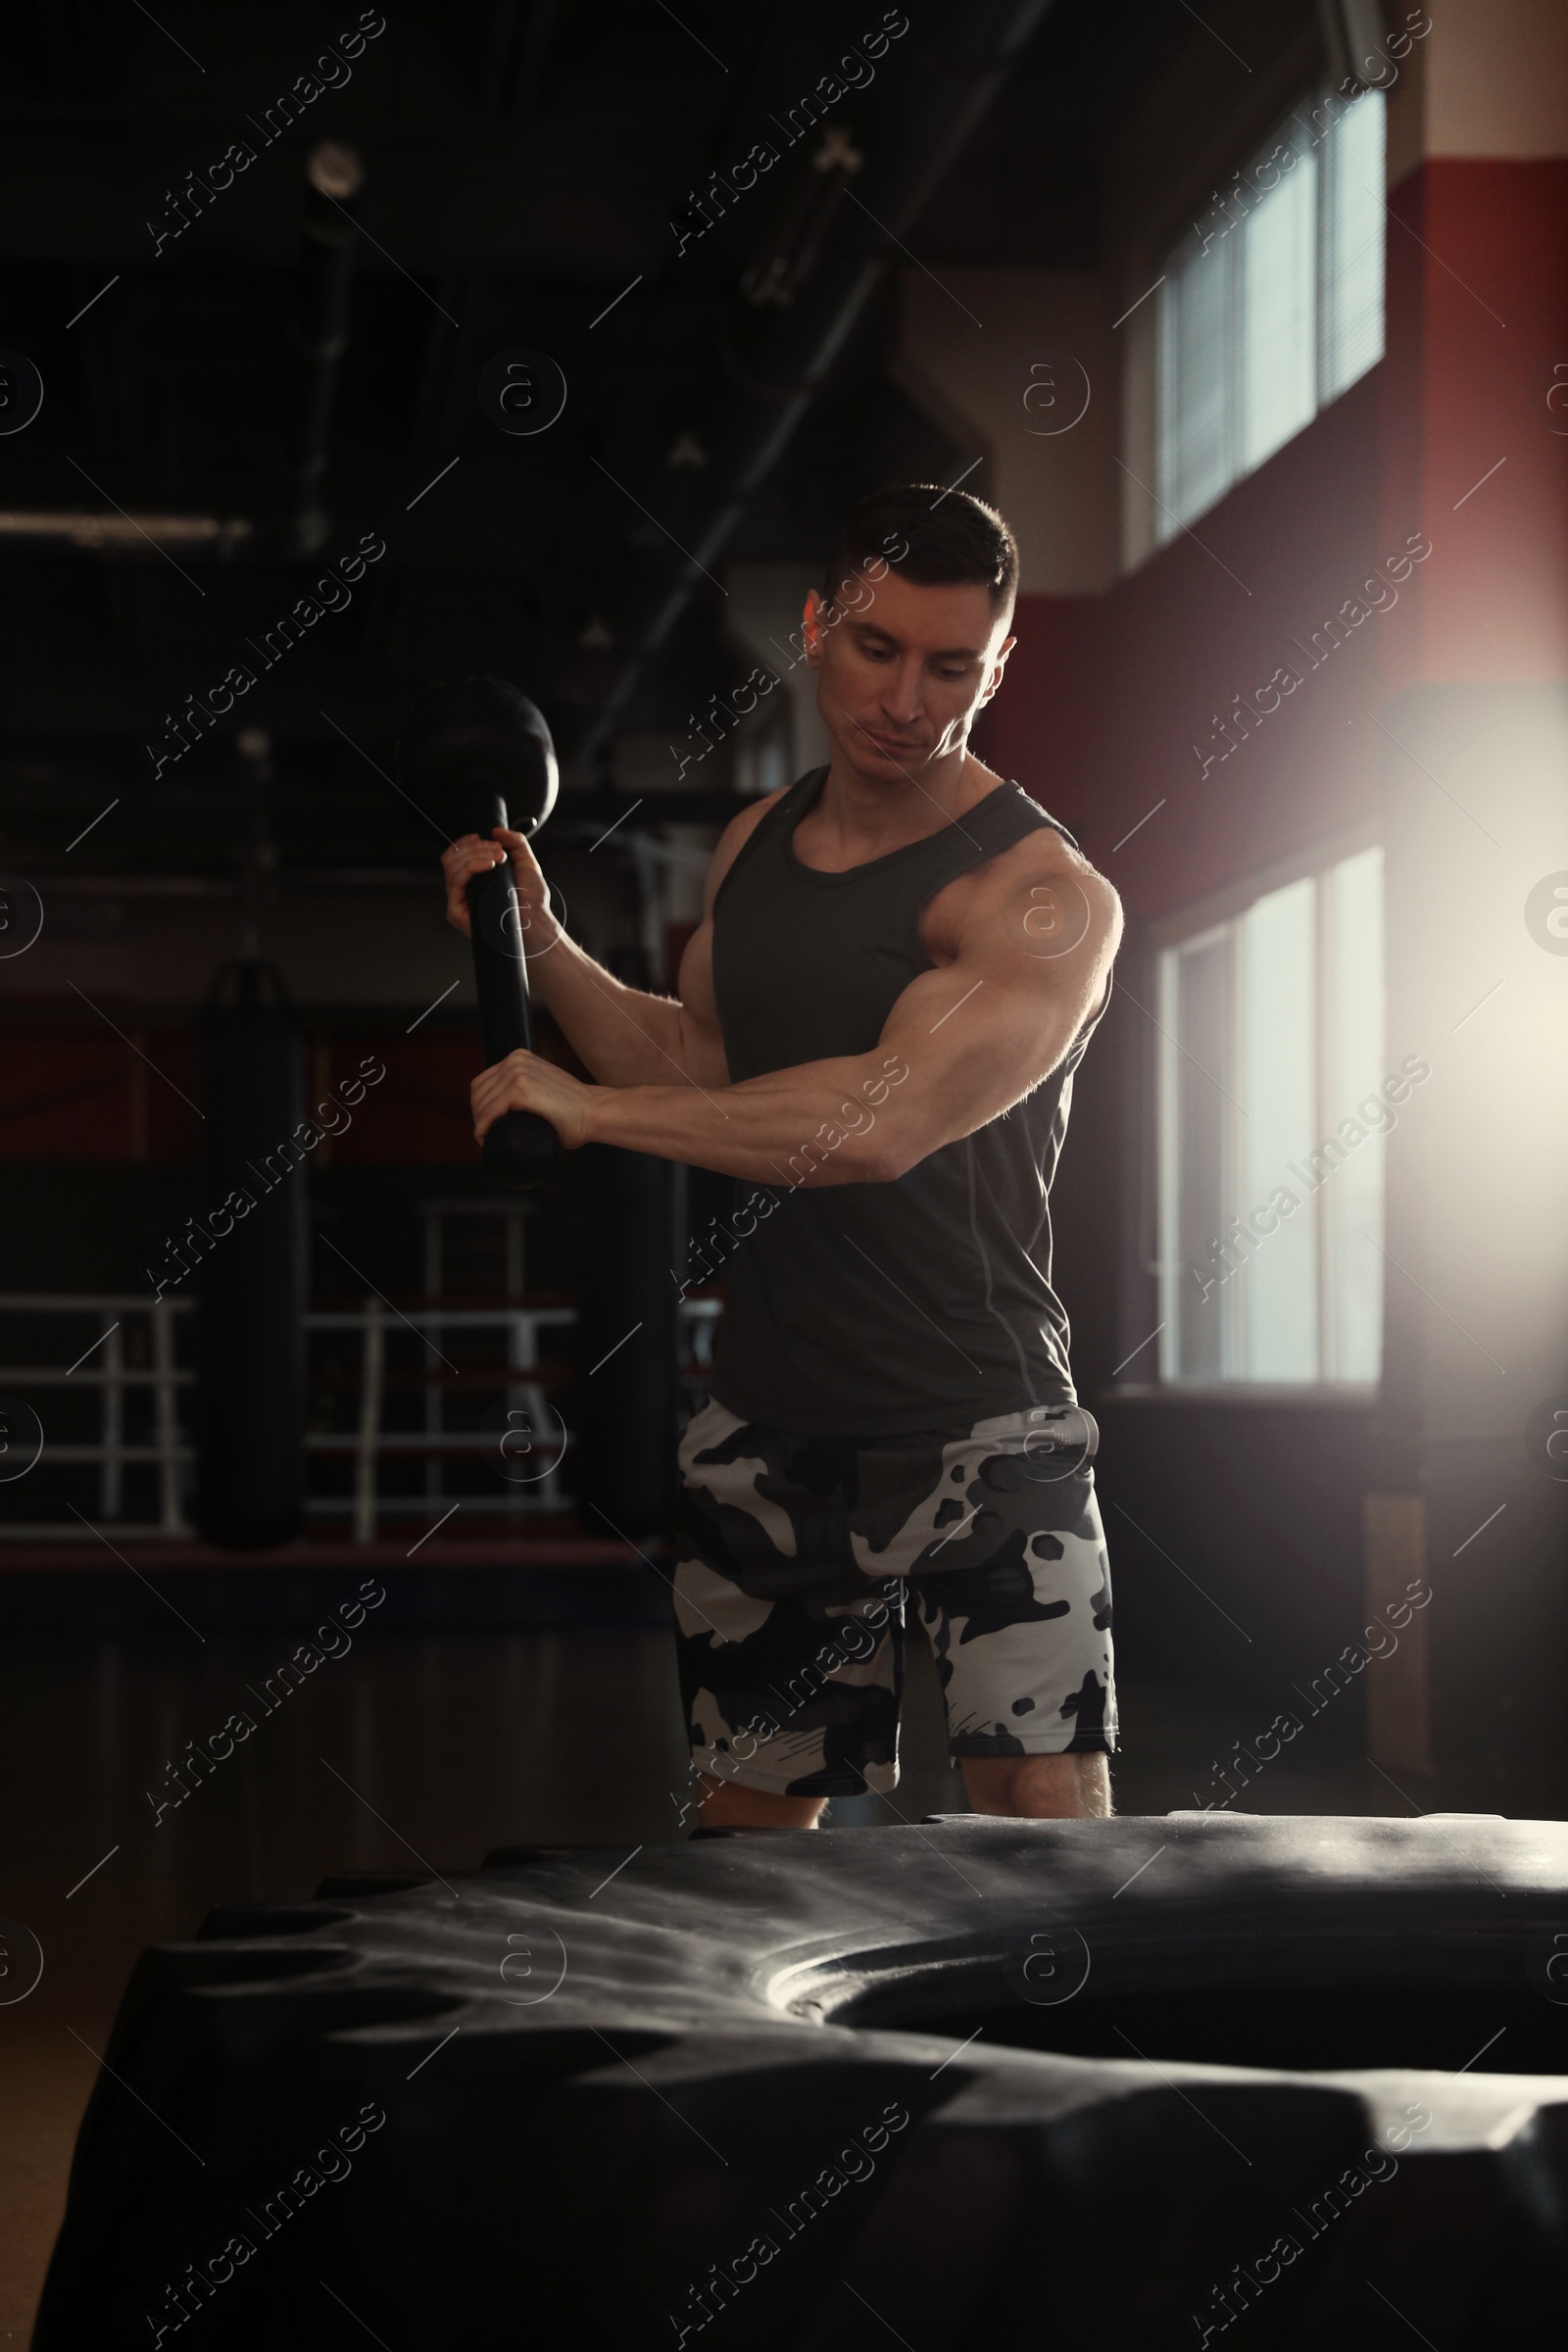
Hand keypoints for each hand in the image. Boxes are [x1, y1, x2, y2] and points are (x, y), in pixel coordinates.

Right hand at [441, 826, 560, 954]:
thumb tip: (496, 830)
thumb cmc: (532, 900)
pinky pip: (455, 882)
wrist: (536, 922)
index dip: (464, 842)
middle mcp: (463, 890)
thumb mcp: (527, 863)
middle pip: (452, 857)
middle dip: (475, 847)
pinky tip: (488, 865)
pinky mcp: (456, 913)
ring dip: (475, 854)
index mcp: (473, 880)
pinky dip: (471, 867)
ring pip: (452, 866)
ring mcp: (458, 901)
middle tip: (499, 851)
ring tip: (499, 858)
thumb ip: (515, 842)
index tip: (481, 836)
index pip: (455, 856)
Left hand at [471, 1049, 597, 1151]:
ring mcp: (517, 1074)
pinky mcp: (520, 1090)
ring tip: (488, 1139)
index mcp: (518, 1058)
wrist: (594, 1111)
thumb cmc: (573, 1109)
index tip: (487, 1124)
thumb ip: (527, 1087)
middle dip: (478, 1116)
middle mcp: (515, 1061)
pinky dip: (483, 1127)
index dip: (480, 1106)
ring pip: (481, 1104)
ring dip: (479, 1124)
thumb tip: (508, 1107)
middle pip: (479, 1092)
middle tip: (487, 1135)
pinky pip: (489, 1112)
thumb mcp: (543, 1086)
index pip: (483, 1082)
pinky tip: (485, 1137)